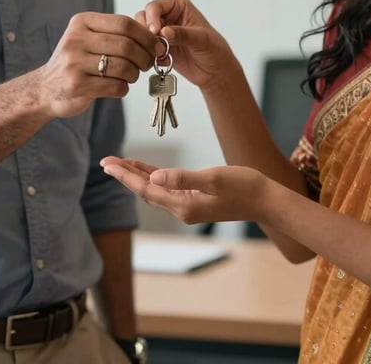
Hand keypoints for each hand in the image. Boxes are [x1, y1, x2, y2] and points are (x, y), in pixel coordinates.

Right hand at [38, 13, 156, 117]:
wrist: (45, 89)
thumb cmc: (76, 61)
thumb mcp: (88, 38)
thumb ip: (116, 34)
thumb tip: (155, 37)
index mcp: (82, 22)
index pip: (124, 23)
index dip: (146, 36)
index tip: (156, 46)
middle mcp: (76, 39)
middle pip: (126, 46)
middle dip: (144, 57)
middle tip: (148, 64)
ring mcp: (75, 63)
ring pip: (123, 67)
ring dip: (135, 74)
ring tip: (131, 76)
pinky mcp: (77, 86)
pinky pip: (115, 86)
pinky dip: (124, 88)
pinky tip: (118, 87)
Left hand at [101, 156, 269, 225]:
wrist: (265, 200)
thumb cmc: (243, 186)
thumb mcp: (214, 178)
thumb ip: (183, 178)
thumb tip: (153, 177)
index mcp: (184, 205)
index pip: (146, 189)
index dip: (125, 176)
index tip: (107, 164)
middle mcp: (182, 208)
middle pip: (145, 191)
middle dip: (125, 175)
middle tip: (105, 161)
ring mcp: (188, 205)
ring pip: (154, 190)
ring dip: (137, 176)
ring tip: (119, 163)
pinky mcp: (195, 199)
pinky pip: (167, 188)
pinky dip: (154, 177)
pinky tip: (147, 169)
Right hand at [137, 0, 234, 89]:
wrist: (215, 72)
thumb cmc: (214, 50)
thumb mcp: (201, 40)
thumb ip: (183, 34)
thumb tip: (165, 31)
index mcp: (178, 5)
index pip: (155, 6)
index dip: (152, 18)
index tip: (156, 32)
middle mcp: (167, 16)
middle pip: (143, 19)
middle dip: (147, 33)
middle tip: (157, 46)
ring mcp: (161, 32)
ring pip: (141, 34)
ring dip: (148, 45)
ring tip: (163, 54)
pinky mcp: (158, 47)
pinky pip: (145, 49)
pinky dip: (151, 56)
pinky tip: (164, 61)